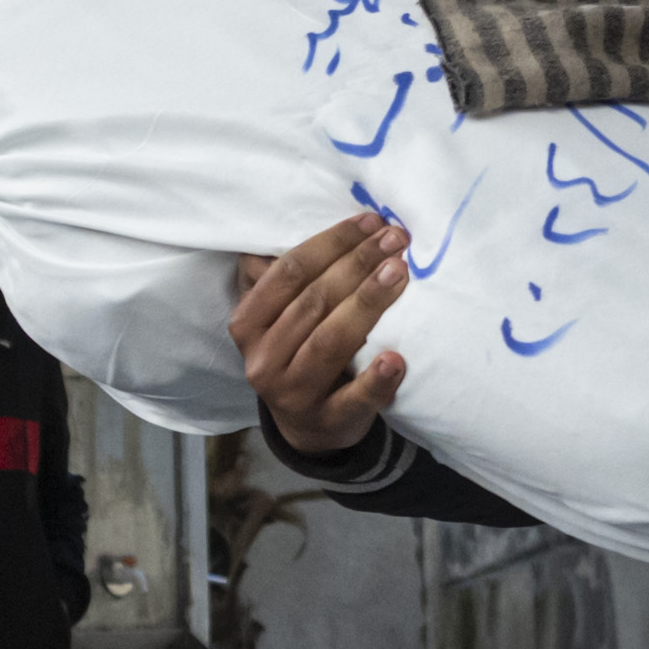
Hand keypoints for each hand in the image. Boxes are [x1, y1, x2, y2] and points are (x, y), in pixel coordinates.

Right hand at [235, 213, 415, 457]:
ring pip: (331, 341)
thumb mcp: (280, 317)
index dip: (332, 243)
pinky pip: (354, 399)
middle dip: (358, 264)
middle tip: (396, 240)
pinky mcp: (327, 422)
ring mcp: (293, 394)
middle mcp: (263, 359)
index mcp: (248, 323)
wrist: (308, 427)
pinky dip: (376, 379)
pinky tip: (396, 358)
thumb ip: (288, 277)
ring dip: (368, 304)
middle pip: (314, 302)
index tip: (371, 221)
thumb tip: (316, 220)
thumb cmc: (299, 354)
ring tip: (400, 274)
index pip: (290, 273)